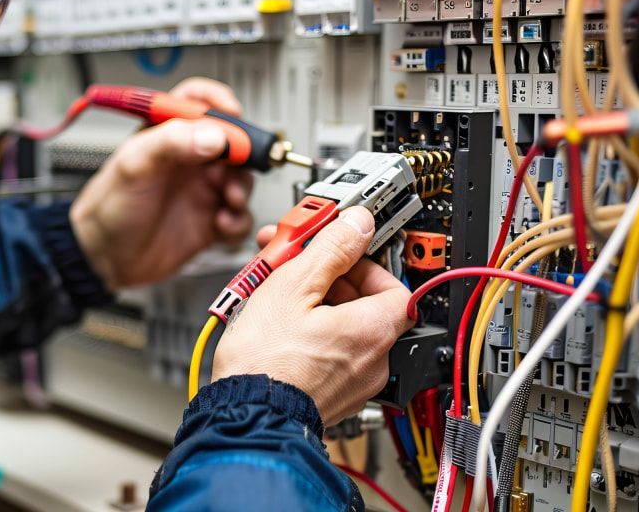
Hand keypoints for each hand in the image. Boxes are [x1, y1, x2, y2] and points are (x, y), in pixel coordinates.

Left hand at [70, 78, 253, 289]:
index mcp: (167, 136)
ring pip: (241, 180)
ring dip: (242, 189)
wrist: (102, 258)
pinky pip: (239, 217)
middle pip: (232, 143)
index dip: (217, 101)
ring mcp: (200, 192)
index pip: (198, 102)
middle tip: (236, 168)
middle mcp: (188, 161)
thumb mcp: (134, 166)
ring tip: (229, 200)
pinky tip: (221, 225)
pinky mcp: (208, 223)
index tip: (232, 113)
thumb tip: (214, 136)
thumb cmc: (108, 207)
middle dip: (242, 154)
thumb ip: (172, 142)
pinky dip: (238, 221)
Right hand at [212, 208, 413, 424]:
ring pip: (343, 328)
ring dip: (314, 305)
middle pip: (364, 304)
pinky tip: (277, 326)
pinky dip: (310, 335)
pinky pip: (329, 354)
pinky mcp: (331, 396)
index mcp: (373, 329)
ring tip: (273, 293)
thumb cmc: (264, 362)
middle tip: (293, 264)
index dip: (365, 261)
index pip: (394, 283)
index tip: (336, 250)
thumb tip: (356, 224)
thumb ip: (331, 248)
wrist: (245, 415)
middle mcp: (373, 360)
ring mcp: (353, 383)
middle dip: (327, 277)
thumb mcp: (293, 286)